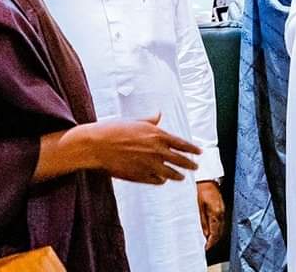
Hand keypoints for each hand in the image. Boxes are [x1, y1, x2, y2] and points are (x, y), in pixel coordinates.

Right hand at [82, 114, 201, 184]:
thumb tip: (159, 114)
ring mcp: (149, 165)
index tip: (199, 152)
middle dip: (190, 164)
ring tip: (182, 177)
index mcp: (157, 135)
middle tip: (195, 167)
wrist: (96, 145)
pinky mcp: (139, 176)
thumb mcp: (135, 121)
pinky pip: (156, 180)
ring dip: (178, 176)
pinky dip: (161, 180)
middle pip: (180, 160)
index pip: (182, 144)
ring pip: (170, 174)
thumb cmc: (114, 129)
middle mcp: (156, 151)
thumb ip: (150, 120)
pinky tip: (163, 180)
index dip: (193, 149)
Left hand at [196, 180, 224, 249]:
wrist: (208, 179)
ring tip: (208, 240)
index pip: (215, 233)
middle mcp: (222, 213)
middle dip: (213, 240)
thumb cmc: (202, 190)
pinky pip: (221, 221)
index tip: (206, 247)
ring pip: (221, 227)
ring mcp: (223, 210)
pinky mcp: (222, 208)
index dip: (211, 242)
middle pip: (219, 232)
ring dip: (215, 235)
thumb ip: (202, 221)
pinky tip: (211, 229)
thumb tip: (204, 234)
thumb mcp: (199, 207)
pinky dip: (217, 227)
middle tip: (206, 246)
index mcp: (216, 213)